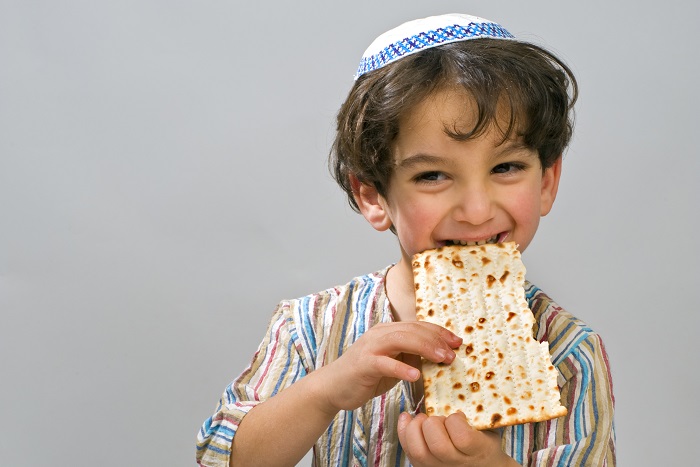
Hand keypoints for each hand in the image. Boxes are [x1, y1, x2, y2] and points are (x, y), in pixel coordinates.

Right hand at [318, 322, 461, 412]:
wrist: (332, 387)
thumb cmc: (365, 376)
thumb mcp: (393, 364)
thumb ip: (410, 357)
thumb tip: (437, 356)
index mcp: (388, 331)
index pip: (418, 326)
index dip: (439, 332)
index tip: (457, 342)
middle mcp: (380, 334)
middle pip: (412, 330)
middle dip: (436, 340)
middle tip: (454, 353)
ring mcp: (370, 347)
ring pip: (401, 339)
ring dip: (425, 348)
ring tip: (442, 359)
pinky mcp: (363, 364)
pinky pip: (385, 363)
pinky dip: (401, 368)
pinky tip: (416, 375)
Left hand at [397, 411, 514, 466]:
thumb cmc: (485, 444)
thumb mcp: (488, 429)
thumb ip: (477, 413)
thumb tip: (466, 385)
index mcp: (476, 451)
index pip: (463, 438)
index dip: (456, 421)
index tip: (458, 414)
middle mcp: (455, 462)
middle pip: (438, 445)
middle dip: (434, 423)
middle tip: (437, 417)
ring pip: (418, 450)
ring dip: (416, 427)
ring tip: (422, 418)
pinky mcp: (423, 466)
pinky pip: (408, 450)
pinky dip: (404, 431)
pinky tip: (408, 418)